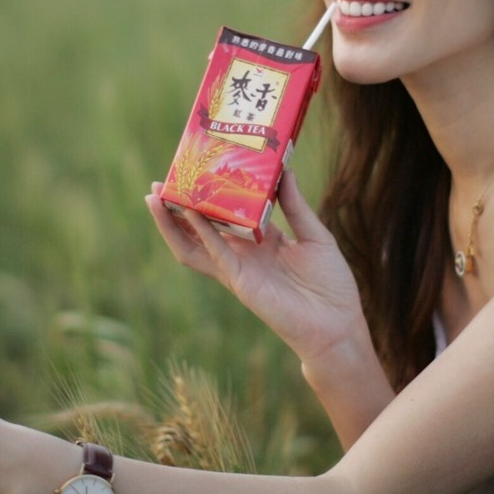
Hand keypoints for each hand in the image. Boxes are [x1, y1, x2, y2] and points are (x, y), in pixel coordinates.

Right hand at [146, 170, 366, 365]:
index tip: (194, 173)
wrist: (337, 323)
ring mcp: (238, 268)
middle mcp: (243, 253)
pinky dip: (201, 232)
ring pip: (194, 244)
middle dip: (176, 209)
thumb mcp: (314, 235)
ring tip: (156, 198)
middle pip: (198, 229)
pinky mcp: (240, 281)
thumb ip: (296, 206)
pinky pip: (215, 253)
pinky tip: (190, 212)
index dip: (208, 197)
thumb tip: (286, 170)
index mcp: (260, 240)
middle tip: (160, 183)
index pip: (225, 215)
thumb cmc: (330, 283)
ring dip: (172, 223)